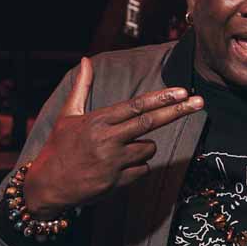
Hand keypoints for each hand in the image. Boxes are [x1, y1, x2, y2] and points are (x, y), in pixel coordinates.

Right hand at [23, 58, 203, 215]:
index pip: (135, 106)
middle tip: (199, 102)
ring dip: (142, 148)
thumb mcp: (67, 115)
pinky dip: (136, 168)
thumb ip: (82, 87)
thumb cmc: (58, 148)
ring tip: (117, 152)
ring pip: (148, 149)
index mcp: (97, 121)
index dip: (161, 98)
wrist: (47, 186)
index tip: (182, 91)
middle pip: (149, 123)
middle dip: (177, 111)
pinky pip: (142, 170)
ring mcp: (114, 162)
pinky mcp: (118, 182)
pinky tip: (116, 169)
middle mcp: (107, 140)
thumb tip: (86, 59)